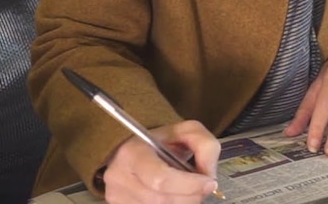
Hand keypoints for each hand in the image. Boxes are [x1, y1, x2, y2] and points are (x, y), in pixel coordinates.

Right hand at [101, 120, 220, 203]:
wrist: (134, 151)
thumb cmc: (161, 142)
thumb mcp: (186, 131)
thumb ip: (204, 145)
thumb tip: (208, 174)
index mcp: (132, 153)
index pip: (161, 178)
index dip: (190, 185)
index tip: (209, 182)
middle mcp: (119, 177)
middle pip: (164, 199)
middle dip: (191, 195)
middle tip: (202, 186)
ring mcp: (118, 197)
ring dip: (183, 201)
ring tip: (186, 188)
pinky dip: (173, 203)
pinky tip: (174, 195)